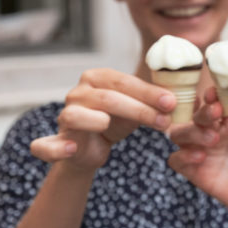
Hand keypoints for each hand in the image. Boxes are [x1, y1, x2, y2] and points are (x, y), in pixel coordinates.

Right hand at [30, 68, 175, 170]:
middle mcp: (78, 93)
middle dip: (138, 109)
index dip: (148, 92)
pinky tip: (71, 149)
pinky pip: (47, 145)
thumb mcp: (137, 107)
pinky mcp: (55, 141)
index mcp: (98, 78)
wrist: (91, 148)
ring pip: (77, 116)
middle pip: (107, 98)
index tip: (172, 103)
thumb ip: (153, 100)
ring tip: (111, 126)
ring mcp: (65, 115)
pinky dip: (56, 147)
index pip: (124, 82)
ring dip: (97, 122)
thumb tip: (179, 97)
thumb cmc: (117, 120)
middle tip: (164, 121)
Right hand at [168, 88, 227, 225]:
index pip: (212, 101)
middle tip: (216, 113)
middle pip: (194, 116)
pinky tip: (201, 157)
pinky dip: (182, 156)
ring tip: (213, 139)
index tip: (215, 93)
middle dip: (202, 113)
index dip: (211, 95)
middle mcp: (214, 133)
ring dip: (191, 132)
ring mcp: (205, 152)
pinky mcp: (198, 173)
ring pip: (180, 134)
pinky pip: (176, 161)